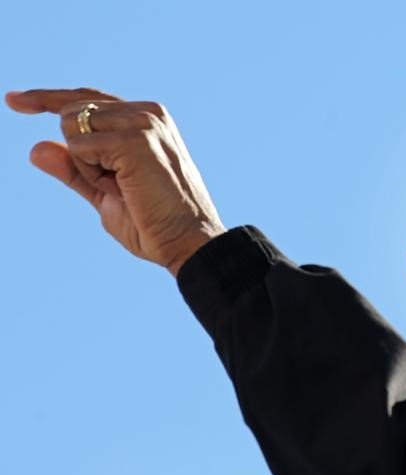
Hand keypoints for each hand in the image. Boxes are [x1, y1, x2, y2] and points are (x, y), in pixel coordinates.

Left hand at [6, 88, 226, 275]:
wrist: (186, 242)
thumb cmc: (154, 223)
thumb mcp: (105, 193)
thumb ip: (74, 169)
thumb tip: (35, 147)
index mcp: (146, 119)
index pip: (86, 100)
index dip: (47, 99)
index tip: (13, 100)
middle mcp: (147, 112)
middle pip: (71, 111)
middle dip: (79, 155)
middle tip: (118, 186)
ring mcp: (144, 122)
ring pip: (72, 125)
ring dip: (86, 165)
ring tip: (126, 187)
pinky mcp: (136, 138)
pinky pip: (80, 146)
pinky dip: (91, 172)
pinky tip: (126, 187)